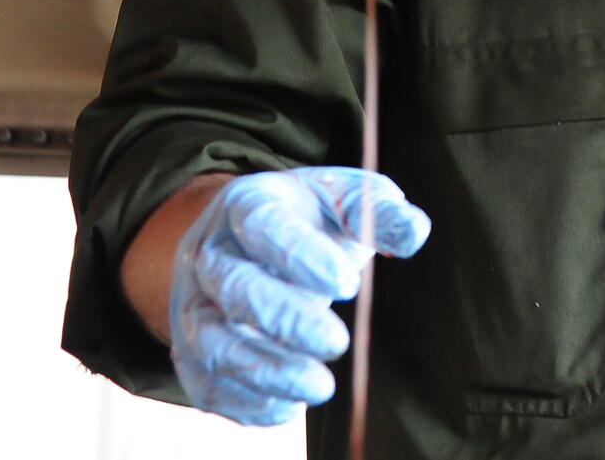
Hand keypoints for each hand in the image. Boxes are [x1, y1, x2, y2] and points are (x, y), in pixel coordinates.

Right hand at [168, 167, 429, 424]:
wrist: (246, 239)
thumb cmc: (309, 218)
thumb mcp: (345, 197)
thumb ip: (380, 211)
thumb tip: (413, 231)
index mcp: (247, 204)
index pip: (263, 226)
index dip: (300, 255)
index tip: (348, 284)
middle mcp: (210, 253)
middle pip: (233, 286)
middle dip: (284, 319)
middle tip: (338, 342)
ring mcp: (193, 304)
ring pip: (212, 340)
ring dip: (263, 370)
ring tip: (319, 387)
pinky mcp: (191, 351)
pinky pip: (205, 383)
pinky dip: (242, 402)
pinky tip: (287, 408)